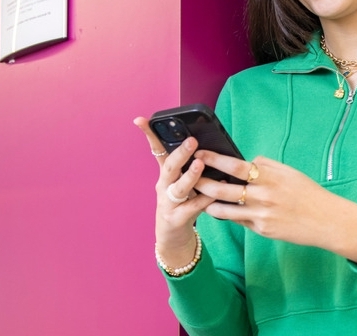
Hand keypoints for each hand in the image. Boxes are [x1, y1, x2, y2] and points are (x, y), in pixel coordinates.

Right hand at [134, 116, 215, 265]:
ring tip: (200, 164)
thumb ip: (190, 166)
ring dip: (190, 176)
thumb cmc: (182, 205)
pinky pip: (192, 207)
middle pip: (169, 167)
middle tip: (192, 141)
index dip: (149, 135)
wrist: (172, 239)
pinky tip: (215, 193)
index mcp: (165, 175)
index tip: (141, 119)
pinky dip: (204, 199)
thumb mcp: (182, 184)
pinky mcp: (176, 219)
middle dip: (180, 153)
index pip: (157, 151)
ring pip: (179, 188)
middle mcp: (163, 186)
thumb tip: (207, 146)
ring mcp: (168, 203)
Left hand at [193, 152, 356, 263]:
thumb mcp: (289, 172)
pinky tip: (219, 210)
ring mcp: (261, 215)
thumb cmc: (308, 193)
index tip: (200, 154)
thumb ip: (266, 165)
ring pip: (225, 210)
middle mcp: (262, 195)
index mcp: (269, 177)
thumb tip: (247, 161)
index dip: (215, 160)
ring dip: (208, 203)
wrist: (326, 220)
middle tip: (189, 177)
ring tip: (198, 197)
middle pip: (223, 189)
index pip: (235, 166)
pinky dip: (228, 215)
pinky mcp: (262, 230)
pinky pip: (239, 221)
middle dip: (202, 182)